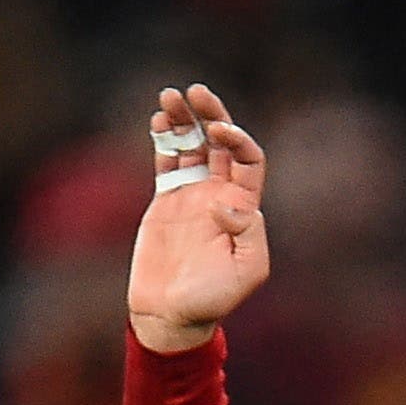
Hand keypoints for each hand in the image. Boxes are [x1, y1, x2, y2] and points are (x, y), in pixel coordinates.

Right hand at [126, 81, 270, 353]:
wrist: (172, 314)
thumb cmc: (213, 299)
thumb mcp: (246, 272)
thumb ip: (248, 233)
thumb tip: (225, 201)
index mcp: (244, 207)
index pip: (248, 159)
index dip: (237, 139)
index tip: (217, 132)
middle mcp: (220, 195)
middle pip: (220, 142)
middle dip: (212, 114)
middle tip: (197, 91)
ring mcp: (192, 194)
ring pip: (191, 144)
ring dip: (183, 118)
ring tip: (169, 96)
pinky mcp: (165, 199)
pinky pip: (166, 160)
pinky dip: (163, 138)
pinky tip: (157, 121)